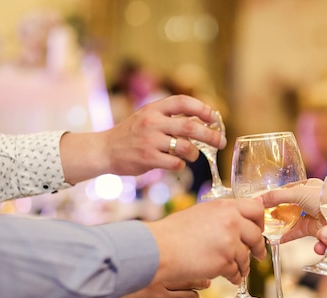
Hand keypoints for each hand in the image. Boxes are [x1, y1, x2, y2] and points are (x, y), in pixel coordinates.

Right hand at [61, 95, 225, 183]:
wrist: (105, 150)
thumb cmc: (132, 134)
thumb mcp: (148, 117)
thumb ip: (170, 117)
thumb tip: (202, 120)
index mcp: (154, 108)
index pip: (182, 102)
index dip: (202, 108)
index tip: (214, 117)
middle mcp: (152, 122)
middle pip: (190, 127)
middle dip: (211, 135)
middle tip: (221, 142)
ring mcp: (150, 141)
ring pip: (185, 147)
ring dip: (195, 153)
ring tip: (194, 156)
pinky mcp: (148, 159)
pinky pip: (175, 163)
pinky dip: (181, 165)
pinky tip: (177, 164)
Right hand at [146, 198, 266, 287]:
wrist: (158, 249)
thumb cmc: (173, 233)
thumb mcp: (201, 213)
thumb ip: (222, 215)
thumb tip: (238, 219)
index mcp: (225, 206)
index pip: (256, 209)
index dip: (260, 221)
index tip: (258, 229)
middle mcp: (231, 221)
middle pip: (256, 235)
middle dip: (257, 247)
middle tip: (258, 254)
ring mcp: (229, 242)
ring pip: (246, 257)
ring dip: (243, 265)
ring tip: (237, 269)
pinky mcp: (224, 262)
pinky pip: (237, 272)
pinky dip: (234, 276)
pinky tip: (230, 277)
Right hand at [260, 178, 325, 241]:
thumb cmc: (325, 199)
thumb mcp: (297, 193)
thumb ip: (276, 197)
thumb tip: (258, 200)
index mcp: (307, 186)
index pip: (286, 190)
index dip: (274, 196)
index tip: (261, 202)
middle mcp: (309, 200)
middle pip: (287, 207)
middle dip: (276, 213)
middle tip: (263, 217)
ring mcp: (311, 215)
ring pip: (292, 221)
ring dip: (281, 225)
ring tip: (267, 229)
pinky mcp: (313, 229)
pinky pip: (297, 233)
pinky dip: (288, 237)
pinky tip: (277, 240)